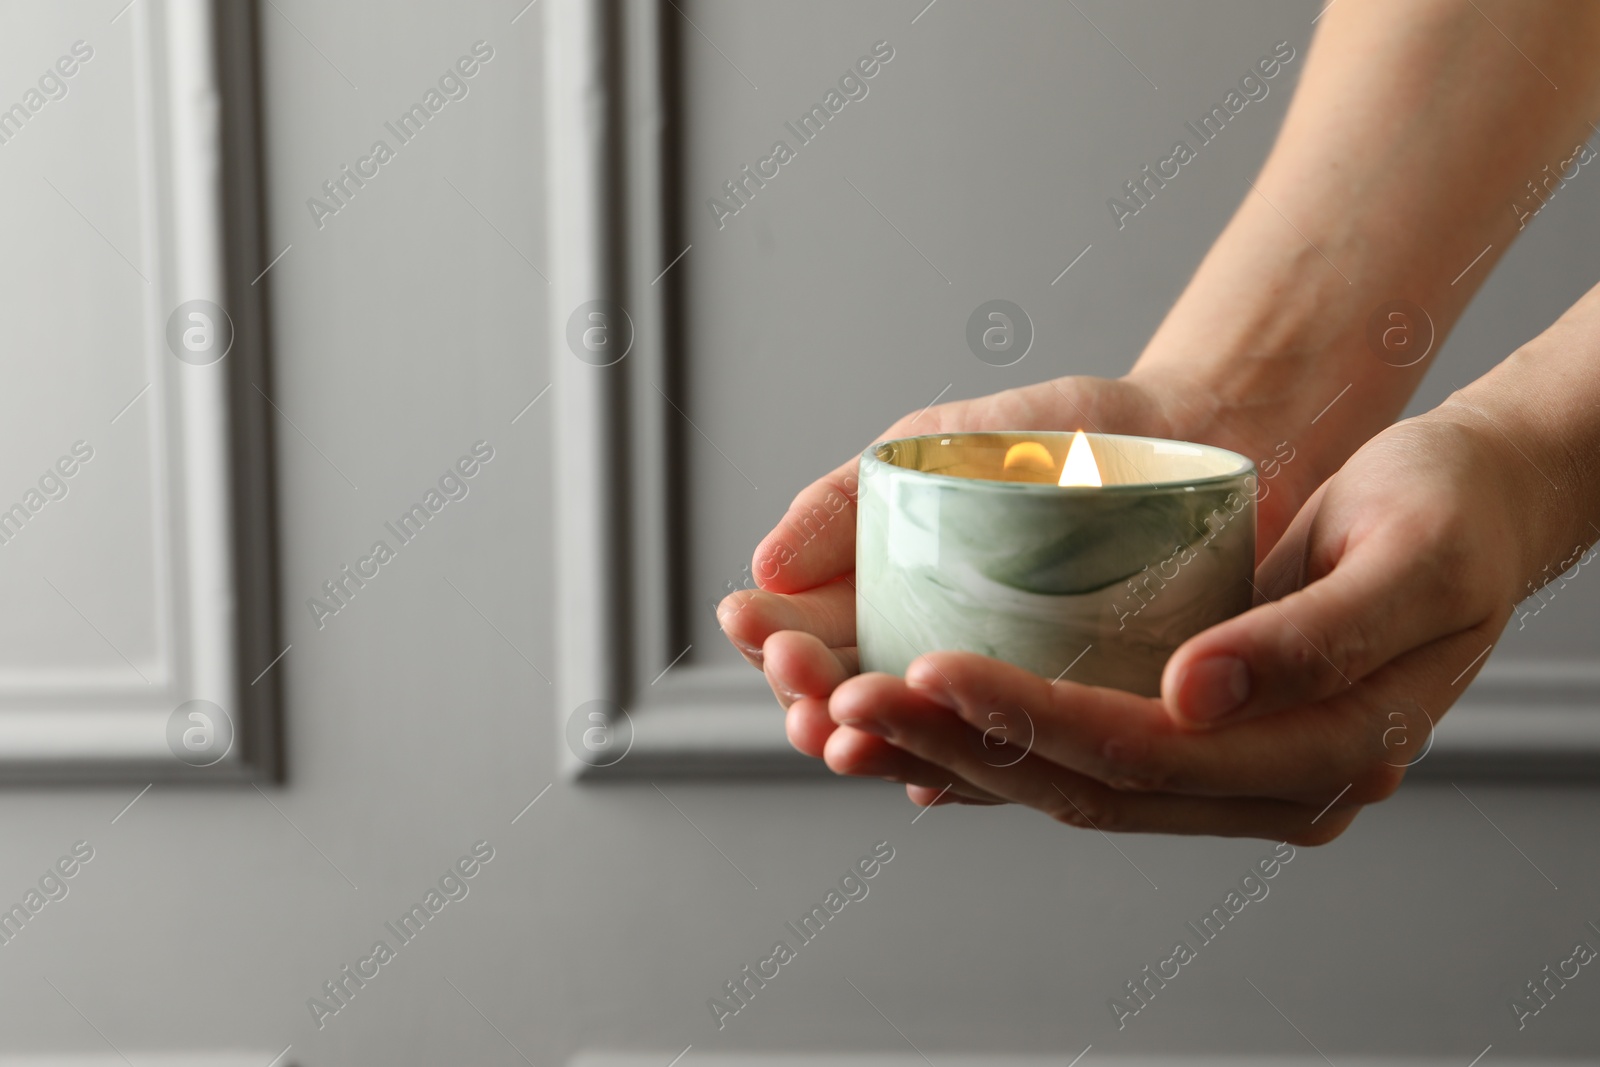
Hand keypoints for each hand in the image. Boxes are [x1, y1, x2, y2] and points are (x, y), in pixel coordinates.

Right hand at [718, 374, 1300, 804]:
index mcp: (880, 592)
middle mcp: (928, 652)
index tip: (749, 623)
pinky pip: (1014, 761)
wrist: (1194, 434)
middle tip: (805, 694)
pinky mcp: (1073, 718)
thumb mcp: (938, 445)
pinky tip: (931, 781)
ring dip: (878, 748)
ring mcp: (998, 691)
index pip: (803, 633)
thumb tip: (764, 567)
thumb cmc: (1061, 433)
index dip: (769, 637)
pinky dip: (969, 776)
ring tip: (848, 743)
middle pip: (849, 699)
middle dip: (813, 702)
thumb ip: (847, 498)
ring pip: (920, 742)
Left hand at [823, 411, 1524, 840]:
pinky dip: (993, 743)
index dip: (1029, 718)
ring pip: (1066, 781)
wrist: (1473, 508)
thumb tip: (1190, 695)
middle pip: (1082, 785)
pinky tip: (917, 722)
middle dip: (955, 745)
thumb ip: (1309, 641)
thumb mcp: (1410, 559)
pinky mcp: (1194, 735)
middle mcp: (1266, 784)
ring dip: (951, 750)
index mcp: (1326, 755)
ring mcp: (1227, 770)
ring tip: (849, 709)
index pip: (1143, 755)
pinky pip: (1078, 757)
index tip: (930, 668)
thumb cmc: (1448, 516)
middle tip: (847, 700)